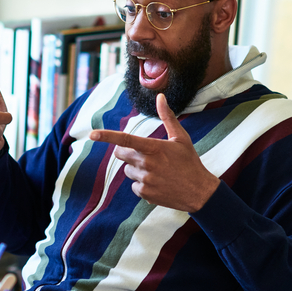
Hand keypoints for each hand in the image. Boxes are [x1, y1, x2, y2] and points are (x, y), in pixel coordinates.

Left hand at [89, 94, 220, 211]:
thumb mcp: (181, 138)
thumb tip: (160, 97)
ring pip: (128, 171)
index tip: (92, 134)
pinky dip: (142, 184)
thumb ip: (168, 117)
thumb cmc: (190, 161)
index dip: (107, 136)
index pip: (125, 139)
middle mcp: (147, 163)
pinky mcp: (145, 193)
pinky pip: (134, 186)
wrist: (199, 192)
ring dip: (137, 169)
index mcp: (154, 148)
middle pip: (121, 155)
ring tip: (157, 171)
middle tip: (144, 154)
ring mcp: (145, 180)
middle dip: (127, 152)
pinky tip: (158, 183)